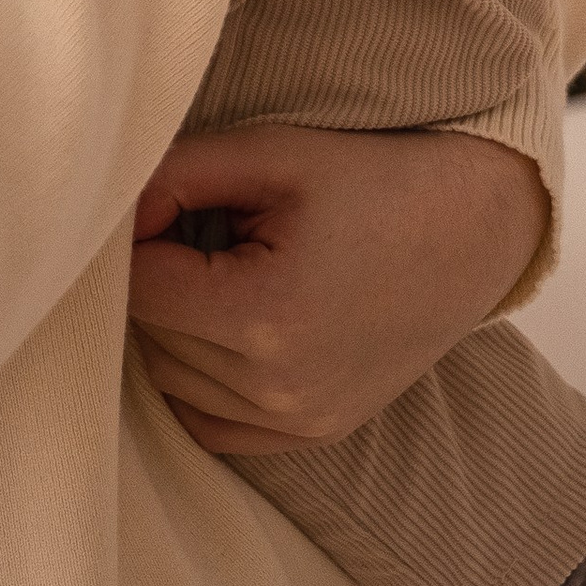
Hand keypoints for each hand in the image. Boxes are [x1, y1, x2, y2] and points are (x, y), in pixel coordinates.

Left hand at [128, 119, 548, 452]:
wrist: (471, 229)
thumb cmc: (371, 180)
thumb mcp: (272, 153)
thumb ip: (178, 176)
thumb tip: (113, 214)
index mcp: (265, 316)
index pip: (141, 292)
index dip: (133, 241)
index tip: (156, 203)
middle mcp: (280, 387)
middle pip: (153, 339)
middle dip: (155, 281)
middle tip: (189, 226)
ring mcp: (300, 421)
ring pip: (175, 382)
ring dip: (175, 328)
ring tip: (219, 267)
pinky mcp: (314, 432)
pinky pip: (212, 422)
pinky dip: (200, 378)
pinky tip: (227, 321)